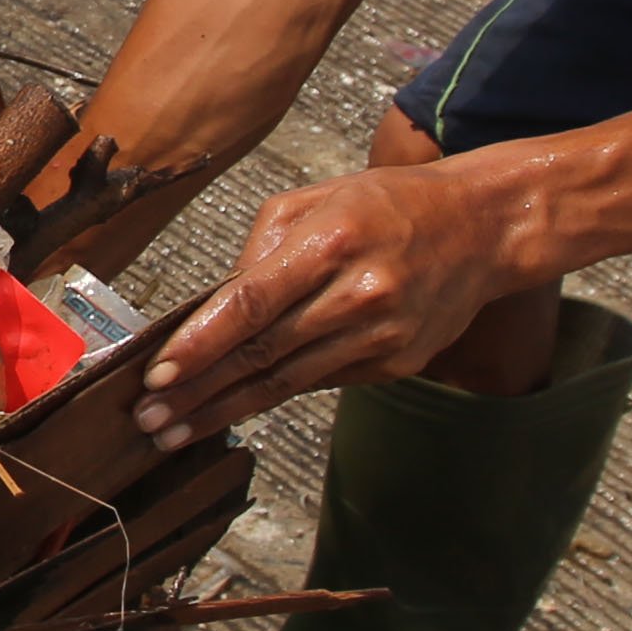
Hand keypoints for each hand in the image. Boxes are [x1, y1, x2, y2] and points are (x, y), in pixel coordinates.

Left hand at [130, 158, 532, 452]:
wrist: (482, 229)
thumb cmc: (390, 206)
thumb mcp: (319, 199)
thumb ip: (261, 246)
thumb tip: (216, 302)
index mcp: (331, 242)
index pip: (251, 304)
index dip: (201, 344)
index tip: (158, 374)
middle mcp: (359, 295)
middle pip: (263, 354)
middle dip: (198, 392)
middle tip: (149, 421)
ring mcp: (381, 336)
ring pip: (287, 383)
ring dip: (225, 410)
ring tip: (175, 431)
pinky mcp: (395, 364)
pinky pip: (319, 383)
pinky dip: (271, 399)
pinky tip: (232, 411)